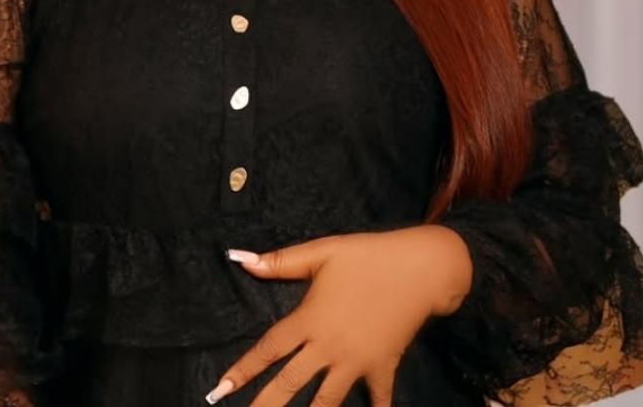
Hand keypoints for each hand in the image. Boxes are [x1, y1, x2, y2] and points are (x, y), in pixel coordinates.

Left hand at [203, 224, 472, 405]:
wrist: (423, 268)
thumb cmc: (369, 256)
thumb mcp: (324, 252)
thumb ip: (282, 261)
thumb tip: (242, 260)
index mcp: (310, 319)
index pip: (269, 349)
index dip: (242, 370)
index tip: (219, 390)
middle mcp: (329, 346)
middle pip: (289, 384)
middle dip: (266, 406)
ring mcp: (356, 361)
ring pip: (327, 401)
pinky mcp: (382, 367)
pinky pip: (377, 398)